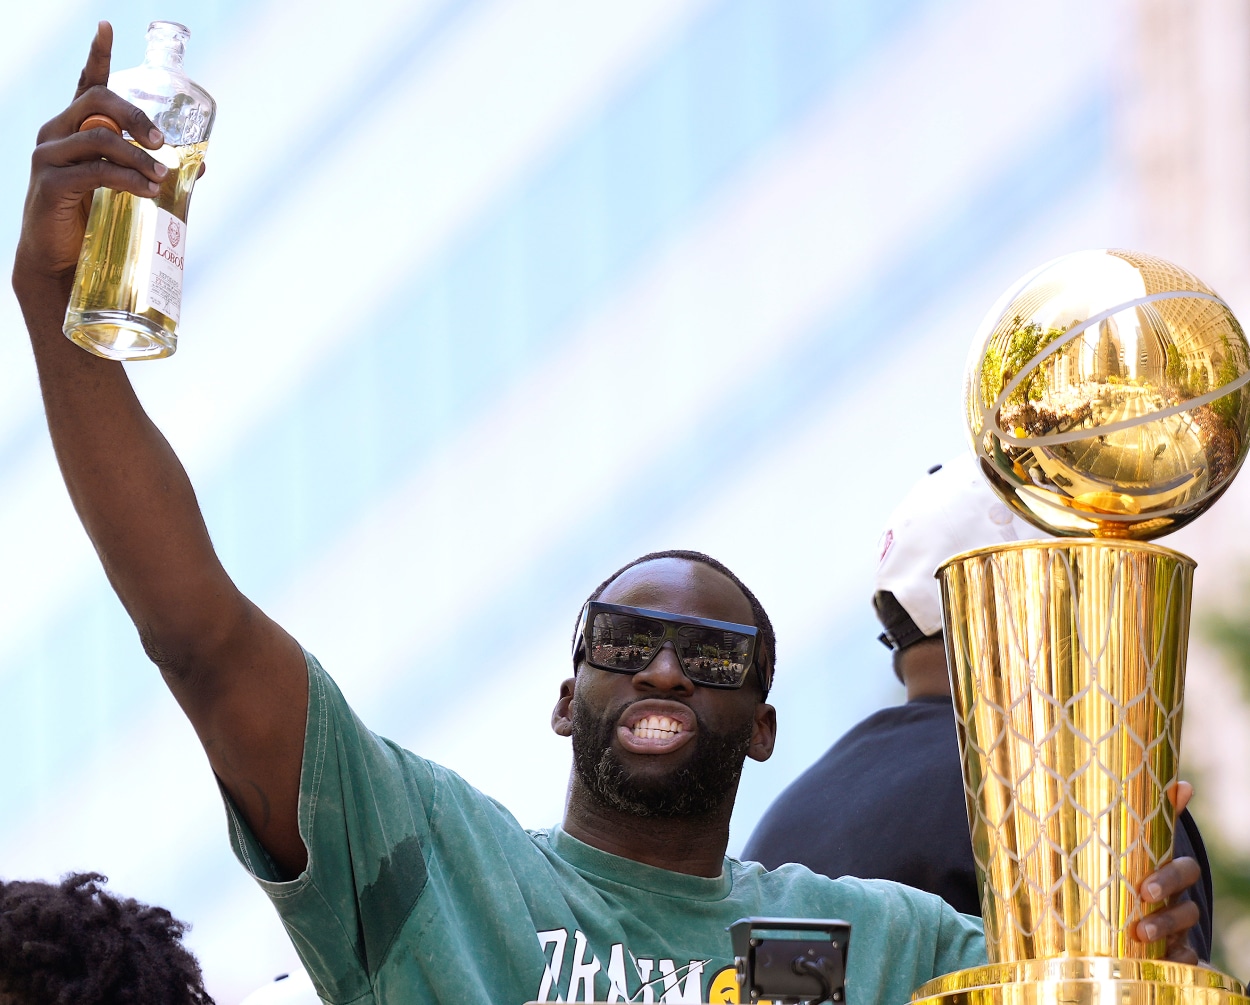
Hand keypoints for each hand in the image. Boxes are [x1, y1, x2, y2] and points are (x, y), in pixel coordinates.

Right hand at [13, 21, 166, 295]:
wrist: (62, 265)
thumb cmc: (93, 224)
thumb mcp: (125, 190)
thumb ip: (154, 170)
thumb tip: (202, 164)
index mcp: (75, 129)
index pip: (85, 83)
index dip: (96, 54)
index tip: (107, 26)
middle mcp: (57, 133)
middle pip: (97, 102)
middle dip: (135, 115)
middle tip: (163, 142)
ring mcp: (49, 156)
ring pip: (99, 136)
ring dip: (138, 155)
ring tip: (161, 178)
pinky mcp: (50, 183)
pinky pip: (93, 171)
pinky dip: (126, 178)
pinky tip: (146, 190)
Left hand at [1133, 781, 1200, 963]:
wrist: (1115, 913)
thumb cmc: (1124, 873)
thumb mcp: (1129, 846)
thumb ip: (1150, 818)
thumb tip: (1185, 785)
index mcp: (1166, 876)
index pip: (1182, 873)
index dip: (1169, 879)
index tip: (1145, 889)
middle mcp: (1175, 904)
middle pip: (1185, 908)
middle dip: (1167, 911)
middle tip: (1142, 910)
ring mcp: (1176, 932)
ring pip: (1183, 935)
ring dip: (1166, 935)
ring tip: (1139, 938)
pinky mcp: (1173, 956)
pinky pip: (1184, 962)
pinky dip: (1178, 962)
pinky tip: (1162, 963)